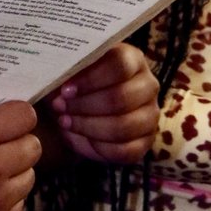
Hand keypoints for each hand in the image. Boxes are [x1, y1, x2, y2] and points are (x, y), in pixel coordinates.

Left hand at [47, 44, 159, 164]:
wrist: (76, 110)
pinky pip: (125, 150)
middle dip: (85, 105)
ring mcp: (150, 115)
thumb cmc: (75, 84)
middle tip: (60, 106)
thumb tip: (60, 72)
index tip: (65, 89)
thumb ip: (68, 67)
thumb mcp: (70, 70)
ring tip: (65, 121)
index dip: (91, 79)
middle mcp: (148, 86)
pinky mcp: (145, 142)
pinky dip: (97, 147)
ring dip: (87, 126)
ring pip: (123, 126)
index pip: (120, 65)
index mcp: (133, 60)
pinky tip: (79, 137)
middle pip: (121, 98)